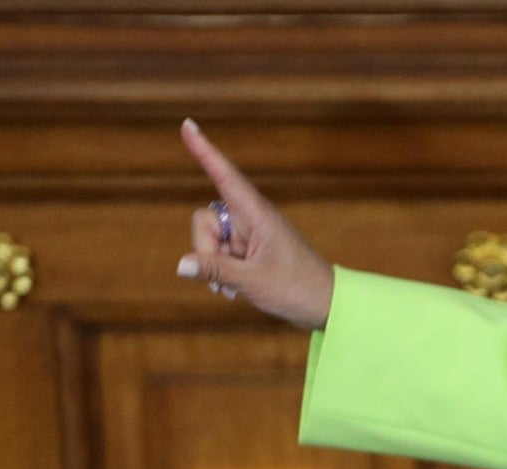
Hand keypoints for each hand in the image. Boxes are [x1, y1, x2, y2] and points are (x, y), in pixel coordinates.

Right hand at [176, 119, 335, 330]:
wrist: (325, 305)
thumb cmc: (298, 289)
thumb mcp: (252, 281)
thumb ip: (215, 270)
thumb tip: (181, 264)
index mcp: (257, 214)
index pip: (225, 176)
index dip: (205, 151)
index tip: (188, 125)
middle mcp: (251, 218)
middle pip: (203, 220)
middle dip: (206, 249)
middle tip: (231, 277)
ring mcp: (249, 234)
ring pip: (208, 240)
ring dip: (214, 265)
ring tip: (238, 286)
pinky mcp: (248, 249)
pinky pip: (218, 254)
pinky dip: (220, 271)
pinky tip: (236, 289)